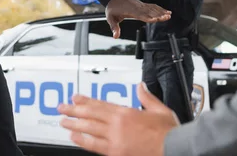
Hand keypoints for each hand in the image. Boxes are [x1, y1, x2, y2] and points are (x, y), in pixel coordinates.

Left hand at [58, 83, 179, 155]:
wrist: (175, 150)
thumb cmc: (169, 133)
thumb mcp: (160, 110)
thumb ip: (147, 97)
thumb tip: (140, 87)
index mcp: (126, 113)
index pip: (100, 104)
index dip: (85, 101)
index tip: (75, 98)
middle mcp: (117, 126)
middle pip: (90, 115)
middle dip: (74, 111)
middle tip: (62, 108)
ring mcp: (115, 140)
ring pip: (89, 130)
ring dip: (74, 125)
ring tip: (64, 122)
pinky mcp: (116, 154)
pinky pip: (95, 146)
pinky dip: (83, 141)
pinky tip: (74, 137)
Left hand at [105, 0, 170, 37]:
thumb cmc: (112, 8)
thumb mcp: (110, 18)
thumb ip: (114, 27)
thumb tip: (115, 36)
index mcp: (130, 11)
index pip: (141, 15)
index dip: (148, 17)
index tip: (156, 20)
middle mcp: (137, 7)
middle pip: (149, 11)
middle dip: (158, 14)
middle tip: (167, 17)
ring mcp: (141, 5)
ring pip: (152, 8)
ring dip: (161, 11)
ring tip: (169, 15)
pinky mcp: (142, 4)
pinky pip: (152, 6)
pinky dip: (160, 8)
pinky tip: (166, 11)